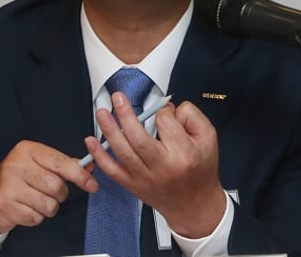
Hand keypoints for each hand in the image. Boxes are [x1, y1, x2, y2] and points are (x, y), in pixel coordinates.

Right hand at [0, 140, 98, 242]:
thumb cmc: (16, 180)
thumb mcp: (38, 164)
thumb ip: (64, 164)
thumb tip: (90, 166)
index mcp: (28, 150)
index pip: (62, 163)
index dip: (80, 175)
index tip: (92, 184)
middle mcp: (16, 165)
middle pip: (57, 186)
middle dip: (60, 194)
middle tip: (51, 193)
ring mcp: (8, 186)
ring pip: (49, 204)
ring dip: (48, 207)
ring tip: (36, 201)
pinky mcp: (4, 206)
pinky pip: (36, 217)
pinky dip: (35, 217)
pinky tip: (25, 208)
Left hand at [83, 93, 225, 238]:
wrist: (194, 203)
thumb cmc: (201, 170)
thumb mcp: (209, 138)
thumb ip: (192, 118)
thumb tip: (168, 109)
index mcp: (184, 153)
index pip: (166, 123)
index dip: (162, 110)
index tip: (164, 108)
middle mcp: (163, 167)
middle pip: (138, 138)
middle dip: (125, 115)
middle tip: (117, 98)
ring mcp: (145, 177)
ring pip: (123, 152)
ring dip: (109, 130)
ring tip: (102, 112)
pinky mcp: (133, 185)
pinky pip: (112, 170)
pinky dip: (99, 156)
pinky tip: (91, 141)